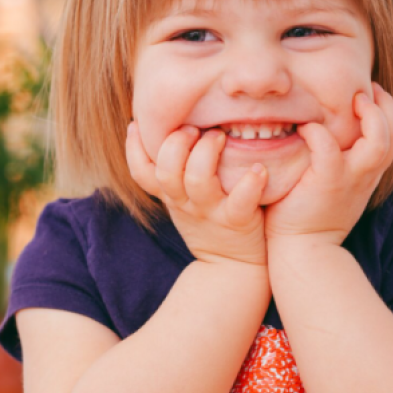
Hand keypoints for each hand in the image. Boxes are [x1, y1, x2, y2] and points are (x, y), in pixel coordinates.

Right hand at [126, 122, 268, 266]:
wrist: (232, 268)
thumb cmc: (209, 223)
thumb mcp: (182, 201)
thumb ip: (175, 172)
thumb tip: (170, 129)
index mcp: (170, 195)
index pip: (141, 172)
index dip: (133, 148)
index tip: (137, 123)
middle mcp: (185, 202)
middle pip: (166, 171)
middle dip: (176, 143)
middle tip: (193, 128)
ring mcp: (210, 212)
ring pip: (198, 181)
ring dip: (207, 153)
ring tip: (220, 136)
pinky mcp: (237, 221)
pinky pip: (240, 202)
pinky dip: (250, 183)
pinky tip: (258, 169)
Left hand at [263, 84, 392, 247]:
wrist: (303, 251)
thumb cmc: (309, 215)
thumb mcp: (334, 185)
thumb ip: (338, 161)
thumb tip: (326, 132)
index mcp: (368, 173)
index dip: (388, 111)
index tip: (371, 94)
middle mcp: (365, 175)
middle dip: (386, 106)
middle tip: (366, 90)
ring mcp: (349, 179)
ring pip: (379, 141)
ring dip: (370, 115)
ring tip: (352, 100)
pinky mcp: (327, 183)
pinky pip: (328, 148)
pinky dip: (318, 133)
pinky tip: (305, 129)